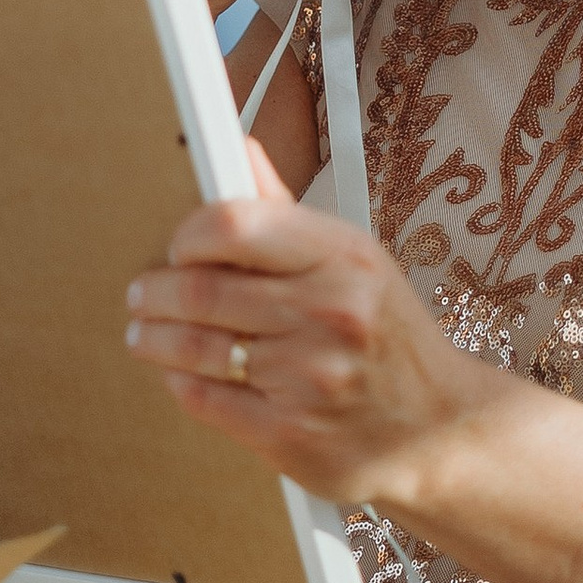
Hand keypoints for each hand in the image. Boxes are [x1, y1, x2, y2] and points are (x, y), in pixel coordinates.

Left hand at [126, 139, 497, 507]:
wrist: (438, 427)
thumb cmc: (388, 338)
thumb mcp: (355, 262)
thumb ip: (285, 213)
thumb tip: (240, 150)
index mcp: (345, 258)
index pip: (234, 225)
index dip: (188, 234)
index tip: (177, 246)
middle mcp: (330, 313)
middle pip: (200, 289)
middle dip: (155, 292)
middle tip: (144, 293)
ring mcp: (309, 377)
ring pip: (193, 346)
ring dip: (153, 338)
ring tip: (146, 332)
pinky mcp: (289, 432)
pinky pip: (204, 398)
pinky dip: (180, 382)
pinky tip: (181, 373)